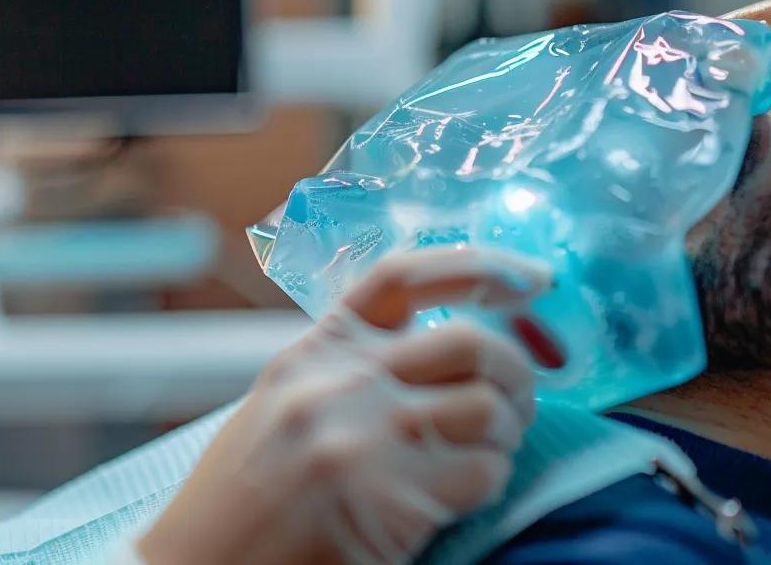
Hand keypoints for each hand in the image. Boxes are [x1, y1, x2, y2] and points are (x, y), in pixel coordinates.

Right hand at [136, 248, 552, 564]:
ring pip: (488, 407)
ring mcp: (367, 439)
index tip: (530, 278)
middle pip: (469, 342)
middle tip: (516, 404)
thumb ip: (346, 376)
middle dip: (514, 372)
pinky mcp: (393, 500)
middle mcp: (340, 384)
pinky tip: (460, 499)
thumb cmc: (240, 504)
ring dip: (506, 435)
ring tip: (485, 457)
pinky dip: (488, 484)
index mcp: (311, 355)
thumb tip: (443, 363)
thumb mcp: (280, 410)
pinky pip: (482, 473)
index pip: (403, 277)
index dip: (478, 266)